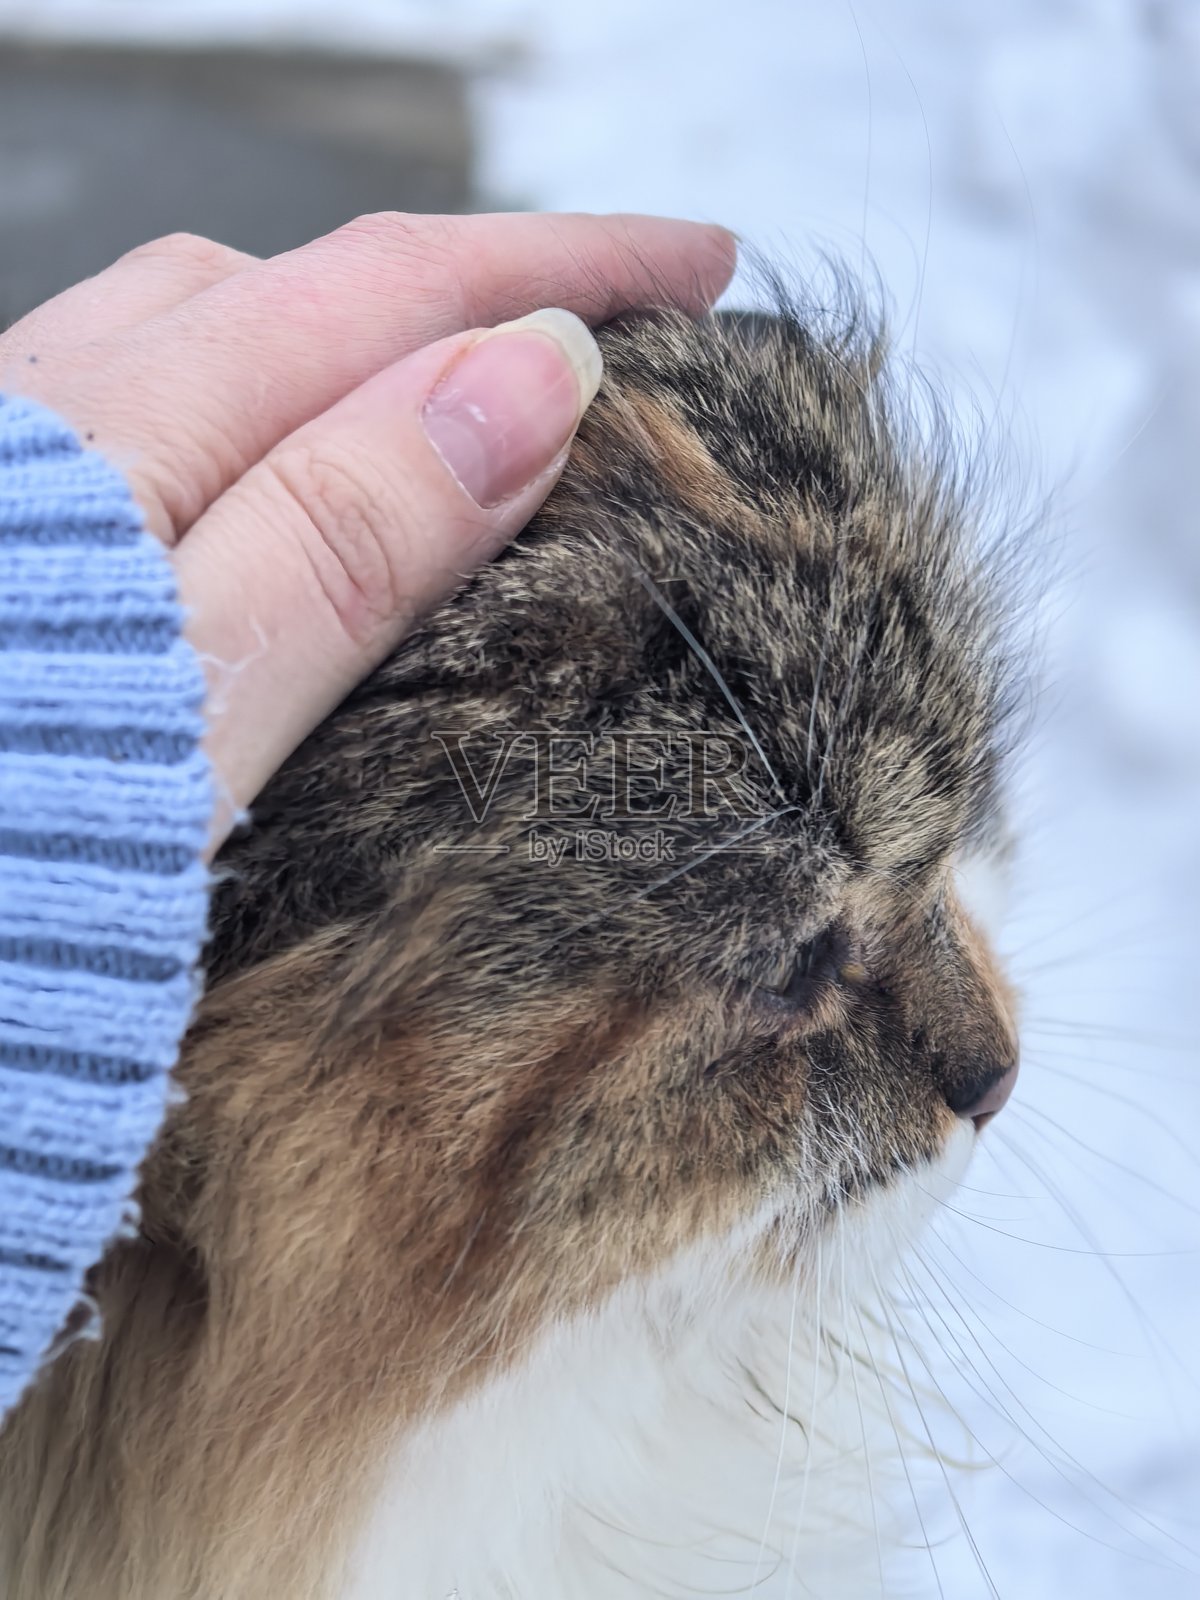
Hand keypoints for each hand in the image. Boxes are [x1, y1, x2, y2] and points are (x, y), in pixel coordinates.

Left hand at [0, 211, 734, 848]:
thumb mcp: (192, 708)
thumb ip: (344, 538)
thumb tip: (530, 381)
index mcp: (121, 443)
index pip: (388, 292)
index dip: (562, 263)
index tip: (707, 266)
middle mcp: (55, 428)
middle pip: (299, 299)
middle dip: (469, 291)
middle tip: (610, 344)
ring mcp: (22, 492)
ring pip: (214, 360)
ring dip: (362, 355)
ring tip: (478, 408)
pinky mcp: (13, 569)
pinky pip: (163, 443)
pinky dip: (273, 435)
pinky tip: (302, 499)